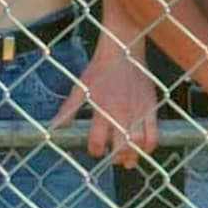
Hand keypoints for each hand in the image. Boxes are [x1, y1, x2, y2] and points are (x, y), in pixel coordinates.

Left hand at [52, 45, 159, 167]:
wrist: (123, 49)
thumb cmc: (101, 68)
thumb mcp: (80, 88)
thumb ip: (68, 110)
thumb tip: (53, 126)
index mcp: (102, 109)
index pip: (97, 141)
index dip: (95, 150)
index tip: (95, 150)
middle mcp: (121, 113)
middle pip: (121, 148)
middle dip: (116, 158)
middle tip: (113, 159)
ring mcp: (138, 111)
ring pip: (139, 144)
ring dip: (134, 155)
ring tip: (129, 158)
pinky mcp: (151, 107)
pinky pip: (154, 134)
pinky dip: (150, 145)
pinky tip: (144, 147)